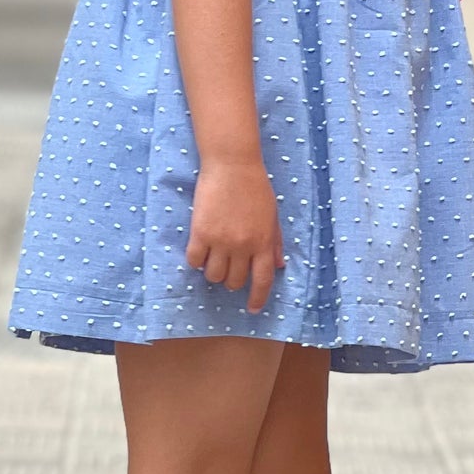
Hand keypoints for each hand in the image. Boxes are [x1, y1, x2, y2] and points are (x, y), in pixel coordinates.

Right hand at [185, 155, 286, 313]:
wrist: (233, 164)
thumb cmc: (255, 187)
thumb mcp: (272, 215)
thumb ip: (275, 242)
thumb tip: (279, 266)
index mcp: (263, 242)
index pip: (262, 280)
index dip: (257, 298)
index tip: (253, 309)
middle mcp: (243, 246)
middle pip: (234, 281)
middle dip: (232, 280)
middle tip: (229, 266)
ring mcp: (221, 241)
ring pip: (214, 276)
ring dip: (214, 271)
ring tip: (214, 257)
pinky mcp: (200, 233)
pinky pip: (194, 261)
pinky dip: (196, 260)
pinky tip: (199, 250)